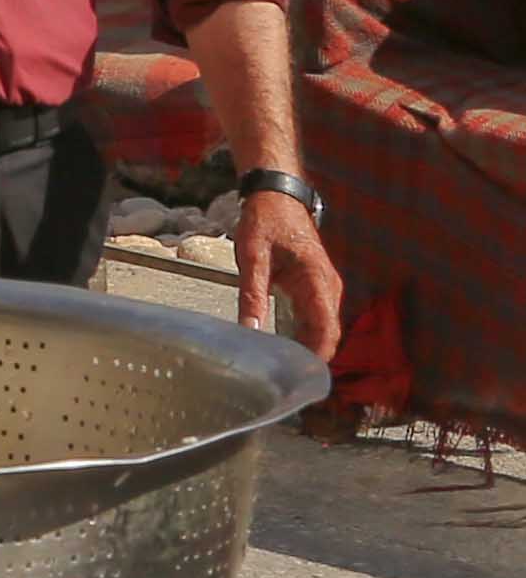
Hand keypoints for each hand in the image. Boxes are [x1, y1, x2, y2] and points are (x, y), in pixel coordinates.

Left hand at [236, 185, 343, 362]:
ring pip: (321, 329)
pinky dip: (301, 335)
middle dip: (310, 359)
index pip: (327, 329)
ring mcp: (323, 288)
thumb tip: (250, 329)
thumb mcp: (252, 255)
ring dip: (305, 349)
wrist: (278, 195)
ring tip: (279, 371)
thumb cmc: (265, 220)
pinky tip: (281, 349)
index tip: (299, 379)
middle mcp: (328, 288)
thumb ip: (252, 293)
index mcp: (318, 280)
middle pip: (326, 334)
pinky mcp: (314, 288)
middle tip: (283, 382)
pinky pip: (313, 319)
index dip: (316, 356)